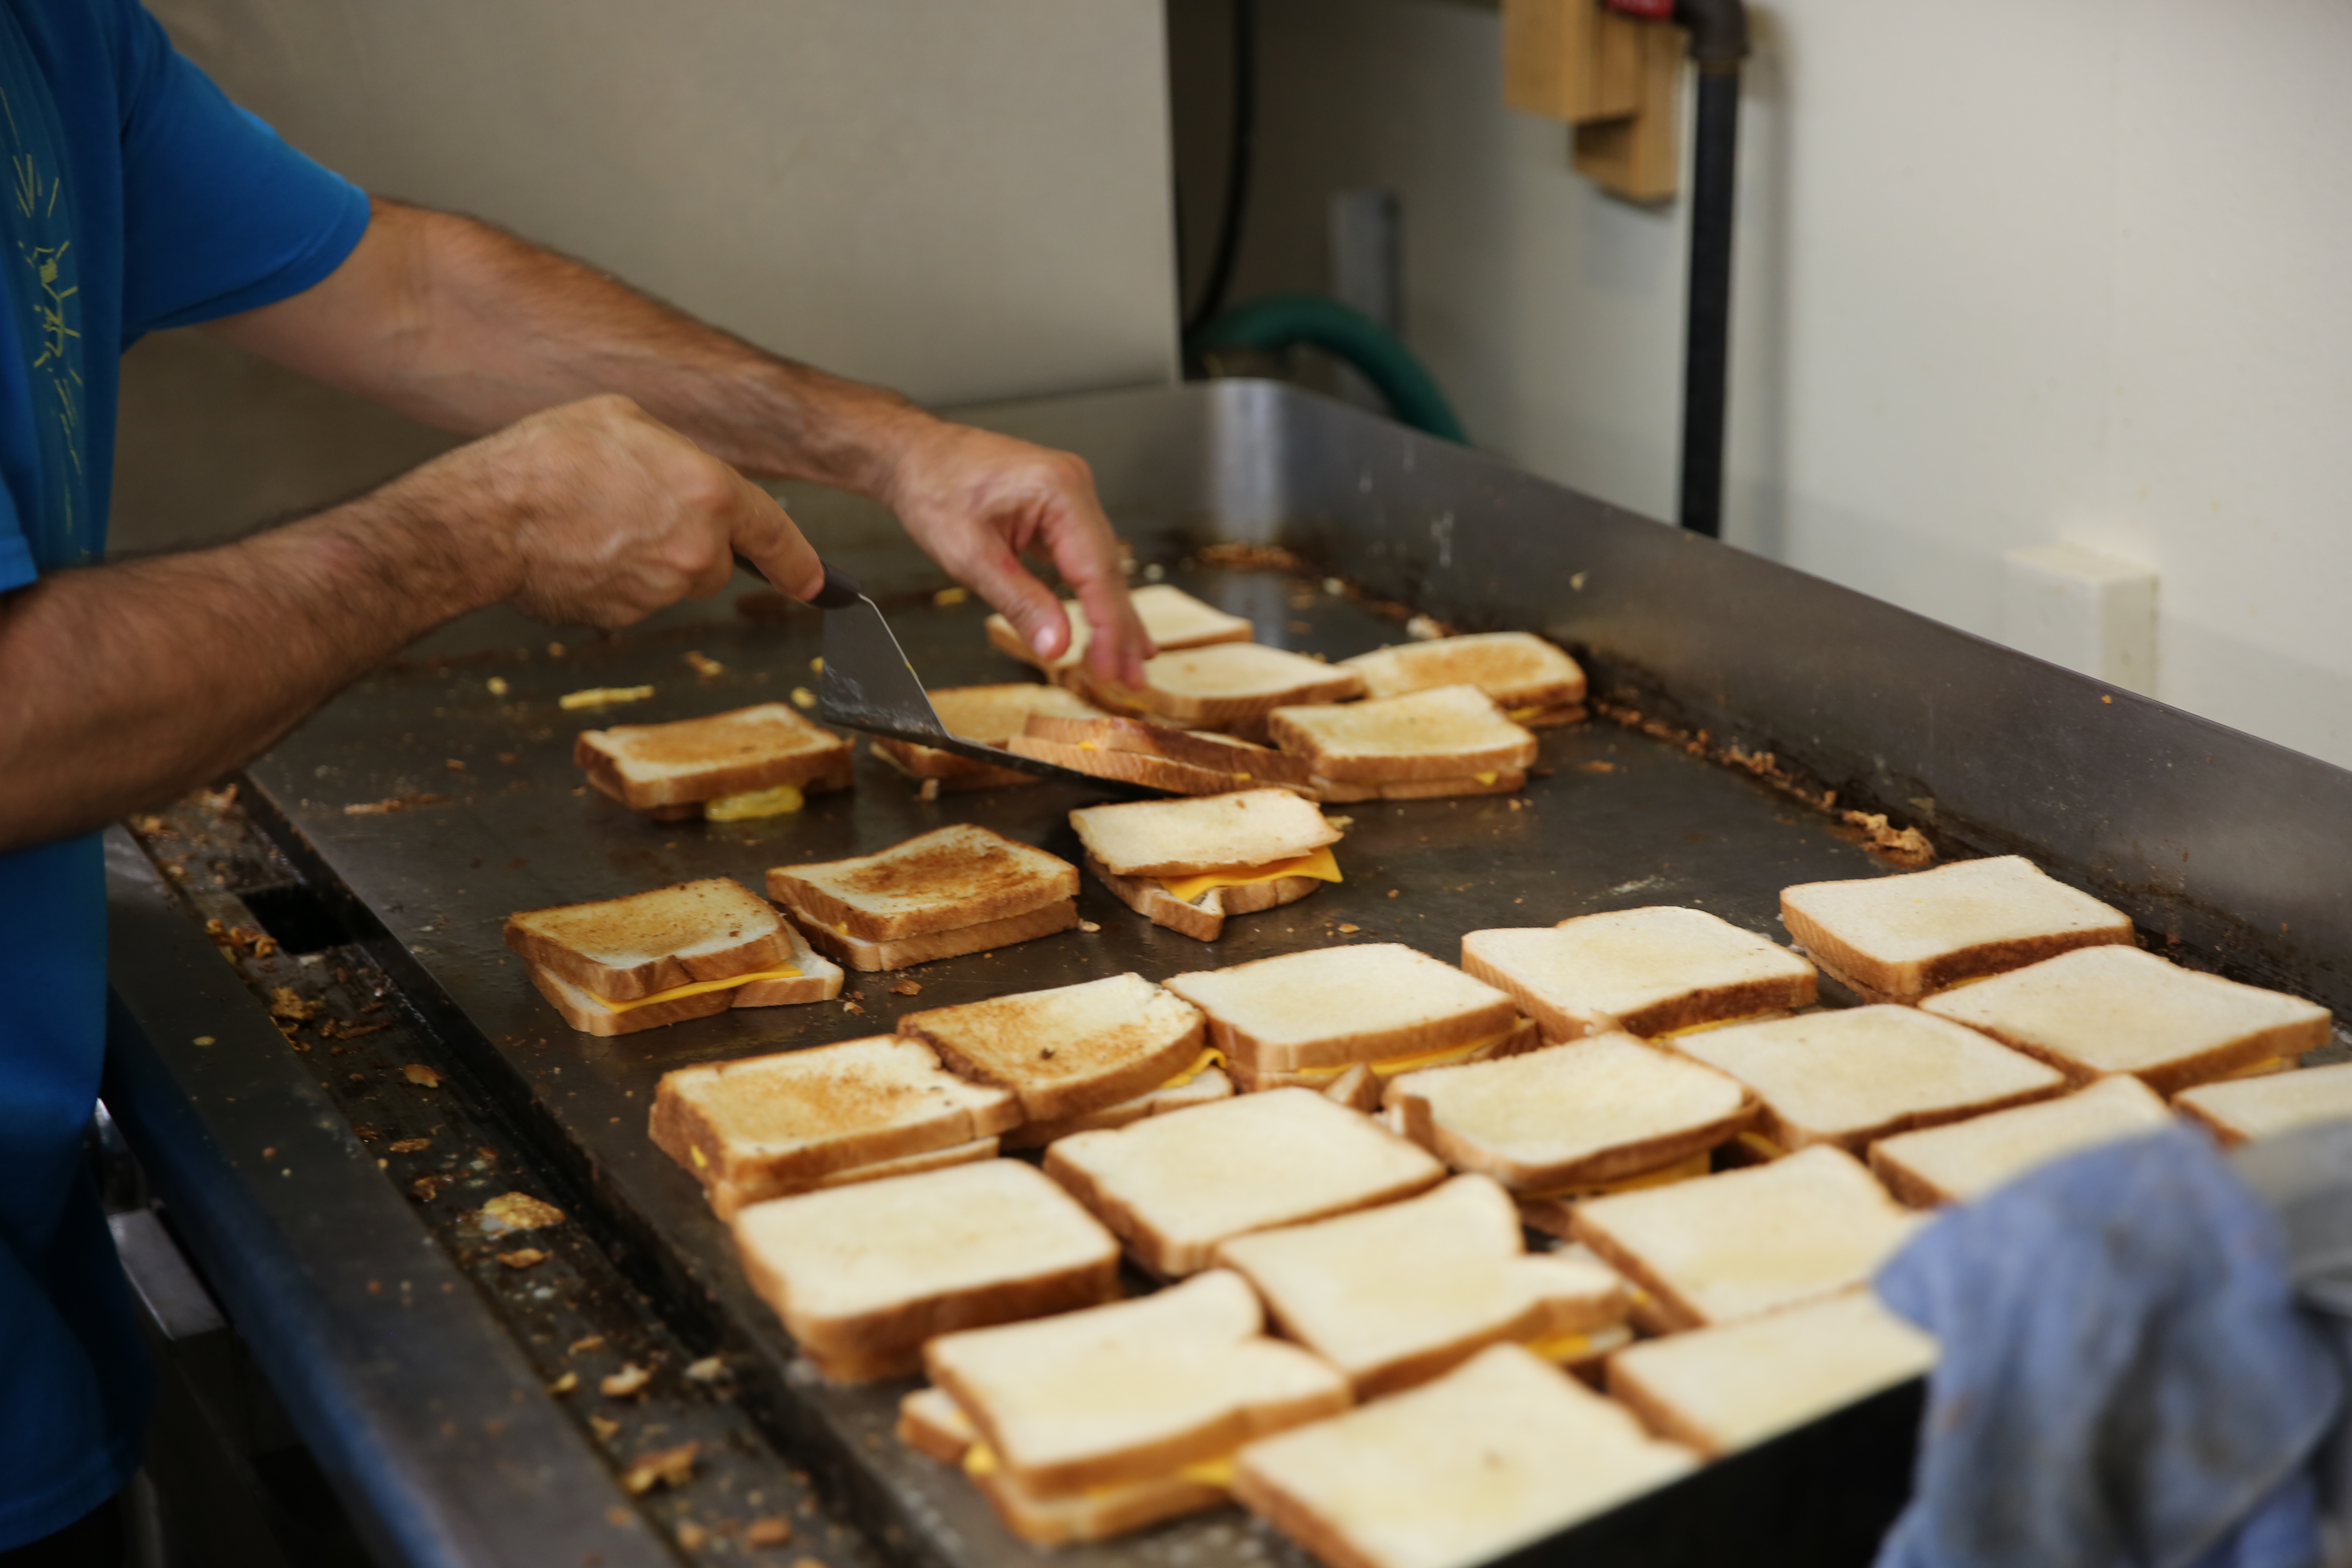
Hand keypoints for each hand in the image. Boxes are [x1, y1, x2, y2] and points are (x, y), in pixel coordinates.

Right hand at [402, 394, 820, 627]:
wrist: (486, 519)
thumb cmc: (547, 460)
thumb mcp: (624, 420)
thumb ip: (677, 454)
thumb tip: (686, 475)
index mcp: (710, 493)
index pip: (775, 533)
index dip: (800, 560)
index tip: (816, 582)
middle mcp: (697, 550)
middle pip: (717, 558)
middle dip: (688, 539)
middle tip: (631, 506)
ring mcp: (662, 590)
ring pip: (674, 579)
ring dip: (648, 558)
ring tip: (595, 522)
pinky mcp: (627, 617)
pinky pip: (636, 598)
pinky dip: (616, 579)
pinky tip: (580, 550)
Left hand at [876, 418, 1152, 686]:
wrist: (912, 455)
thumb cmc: (932, 487)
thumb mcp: (969, 555)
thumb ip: (1019, 602)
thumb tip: (1056, 646)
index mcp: (1058, 489)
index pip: (1096, 570)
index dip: (1107, 626)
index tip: (1109, 668)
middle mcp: (1074, 486)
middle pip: (1108, 570)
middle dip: (1119, 629)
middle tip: (1131, 678)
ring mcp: (1070, 495)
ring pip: (1101, 566)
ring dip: (1112, 617)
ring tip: (1128, 663)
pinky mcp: (1060, 509)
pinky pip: (1085, 557)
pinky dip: (1093, 594)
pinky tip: (1106, 625)